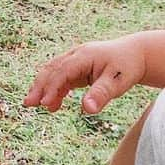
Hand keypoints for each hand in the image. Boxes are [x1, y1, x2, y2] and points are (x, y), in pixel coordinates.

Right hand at [24, 35, 147, 113]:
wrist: (136, 54)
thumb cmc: (127, 67)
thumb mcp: (118, 82)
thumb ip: (101, 94)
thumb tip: (88, 109)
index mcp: (84, 56)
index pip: (62, 71)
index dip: (52, 87)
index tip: (44, 103)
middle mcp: (76, 56)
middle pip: (51, 69)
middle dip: (39, 86)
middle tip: (28, 104)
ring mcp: (75, 61)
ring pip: (53, 72)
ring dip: (43, 88)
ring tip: (35, 105)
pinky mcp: (77, 68)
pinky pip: (60, 77)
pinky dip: (54, 90)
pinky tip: (53, 105)